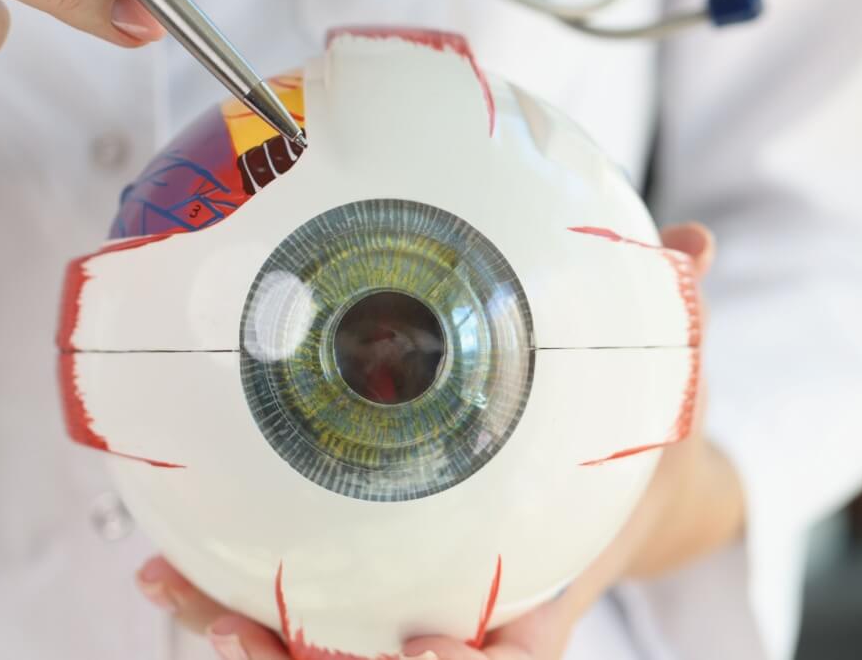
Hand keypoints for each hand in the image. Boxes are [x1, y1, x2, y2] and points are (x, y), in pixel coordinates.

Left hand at [134, 224, 745, 659]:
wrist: (602, 501)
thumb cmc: (624, 455)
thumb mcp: (659, 395)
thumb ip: (671, 327)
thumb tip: (698, 243)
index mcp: (544, 589)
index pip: (515, 649)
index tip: (427, 649)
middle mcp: (468, 617)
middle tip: (241, 633)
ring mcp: (406, 614)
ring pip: (320, 652)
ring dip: (243, 635)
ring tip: (172, 588)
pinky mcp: (359, 595)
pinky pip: (288, 607)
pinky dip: (225, 592)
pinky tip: (163, 559)